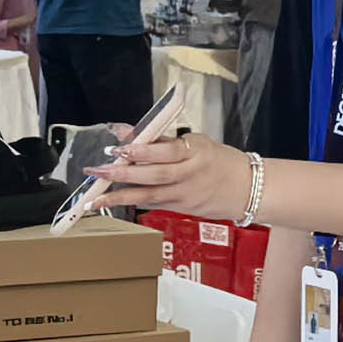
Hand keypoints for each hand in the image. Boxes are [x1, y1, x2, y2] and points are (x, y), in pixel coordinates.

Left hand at [85, 128, 251, 219]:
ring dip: (120, 197)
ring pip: (151, 196)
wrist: (247, 189)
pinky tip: (112, 202)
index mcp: (197, 151)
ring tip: (95, 197)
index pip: (167, 151)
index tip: (119, 149)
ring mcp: (187, 195)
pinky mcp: (183, 210)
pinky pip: (154, 204)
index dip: (142, 150)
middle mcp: (191, 174)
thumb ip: (159, 139)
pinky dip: (132, 202)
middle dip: (123, 174)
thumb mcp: (195, 142)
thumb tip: (124, 131)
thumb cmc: (218, 160)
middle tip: (98, 172)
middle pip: (155, 175)